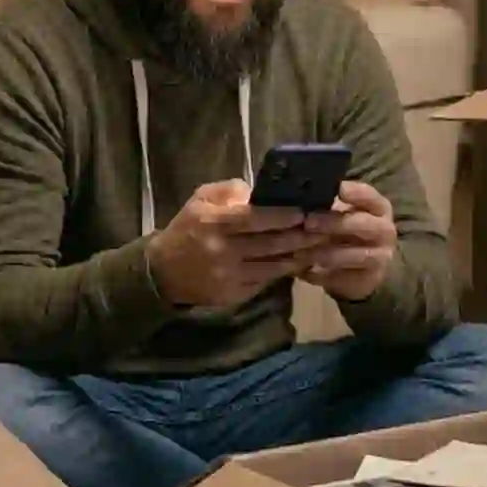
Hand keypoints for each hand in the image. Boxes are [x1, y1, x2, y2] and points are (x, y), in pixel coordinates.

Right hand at [146, 179, 328, 307]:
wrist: (164, 271)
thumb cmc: (187, 229)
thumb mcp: (200, 200)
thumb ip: (229, 191)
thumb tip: (259, 193)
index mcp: (213, 224)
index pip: (253, 220)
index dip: (281, 217)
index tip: (303, 212)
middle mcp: (222, 251)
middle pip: (269, 245)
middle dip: (299, 238)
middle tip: (322, 230)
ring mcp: (229, 277)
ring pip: (272, 267)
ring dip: (297, 257)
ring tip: (318, 247)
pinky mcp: (233, 295)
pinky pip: (264, 282)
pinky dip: (282, 273)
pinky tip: (296, 264)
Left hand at [295, 181, 396, 300]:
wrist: (361, 268)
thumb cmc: (346, 230)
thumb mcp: (341, 213)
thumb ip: (328, 204)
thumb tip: (302, 195)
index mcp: (378, 207)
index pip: (370, 195)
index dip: (354, 193)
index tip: (337, 190)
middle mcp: (385, 230)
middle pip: (362, 224)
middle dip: (334, 223)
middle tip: (308, 223)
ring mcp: (381, 256)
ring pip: (354, 254)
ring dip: (325, 253)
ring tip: (299, 253)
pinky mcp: (370, 279)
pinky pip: (344, 278)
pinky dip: (322, 275)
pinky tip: (303, 271)